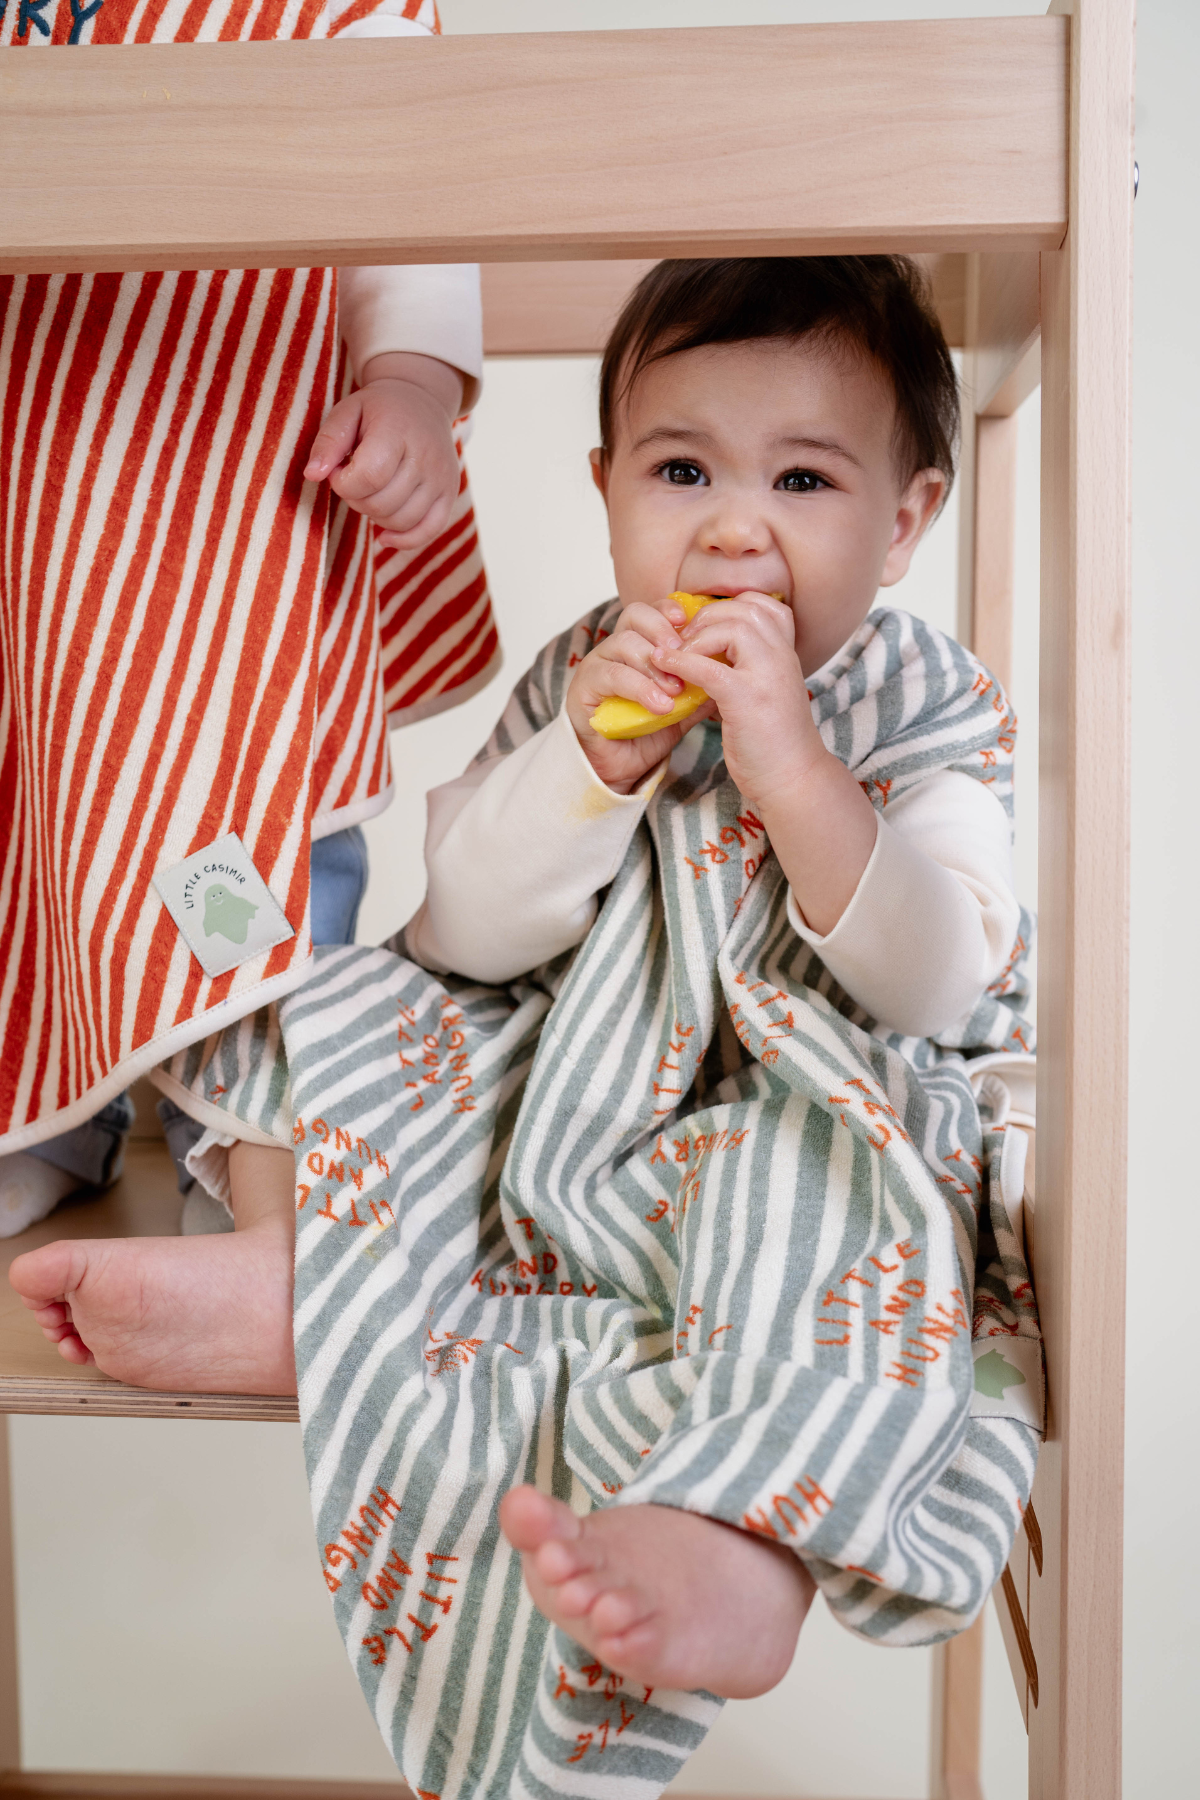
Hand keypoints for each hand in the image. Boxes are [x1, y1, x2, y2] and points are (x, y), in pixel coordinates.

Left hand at [304, 351, 462, 551]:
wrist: (423, 401)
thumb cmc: (378, 410)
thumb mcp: (347, 412)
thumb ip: (328, 442)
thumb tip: (312, 475)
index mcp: (397, 430)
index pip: (369, 476)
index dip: (344, 483)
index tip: (339, 471)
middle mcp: (425, 455)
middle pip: (383, 503)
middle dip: (357, 500)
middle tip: (354, 481)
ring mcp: (441, 477)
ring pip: (401, 521)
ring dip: (375, 516)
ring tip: (370, 494)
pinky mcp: (449, 493)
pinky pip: (428, 531)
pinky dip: (403, 540)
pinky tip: (384, 535)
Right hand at [565, 595, 716, 792]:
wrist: (620, 768)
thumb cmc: (646, 732)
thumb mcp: (682, 706)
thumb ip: (700, 686)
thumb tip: (731, 669)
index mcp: (637, 644)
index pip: (652, 610)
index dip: (669, 609)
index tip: (689, 622)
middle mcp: (613, 648)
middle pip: (635, 615)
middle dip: (663, 631)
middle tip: (686, 655)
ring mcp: (595, 665)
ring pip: (624, 643)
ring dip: (655, 665)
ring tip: (676, 691)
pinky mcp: (583, 688)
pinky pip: (611, 675)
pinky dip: (640, 688)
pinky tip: (660, 706)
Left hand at [650, 591, 817, 806]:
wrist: (794, 779)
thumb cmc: (775, 741)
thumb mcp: (768, 693)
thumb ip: (750, 669)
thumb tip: (712, 653)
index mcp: (788, 654)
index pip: (763, 605)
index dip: (729, 607)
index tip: (705, 627)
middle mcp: (783, 657)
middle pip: (744, 609)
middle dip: (707, 617)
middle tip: (683, 639)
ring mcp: (768, 676)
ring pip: (729, 628)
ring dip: (695, 637)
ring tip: (676, 654)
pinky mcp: (747, 698)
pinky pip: (707, 666)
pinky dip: (681, 663)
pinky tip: (665, 667)